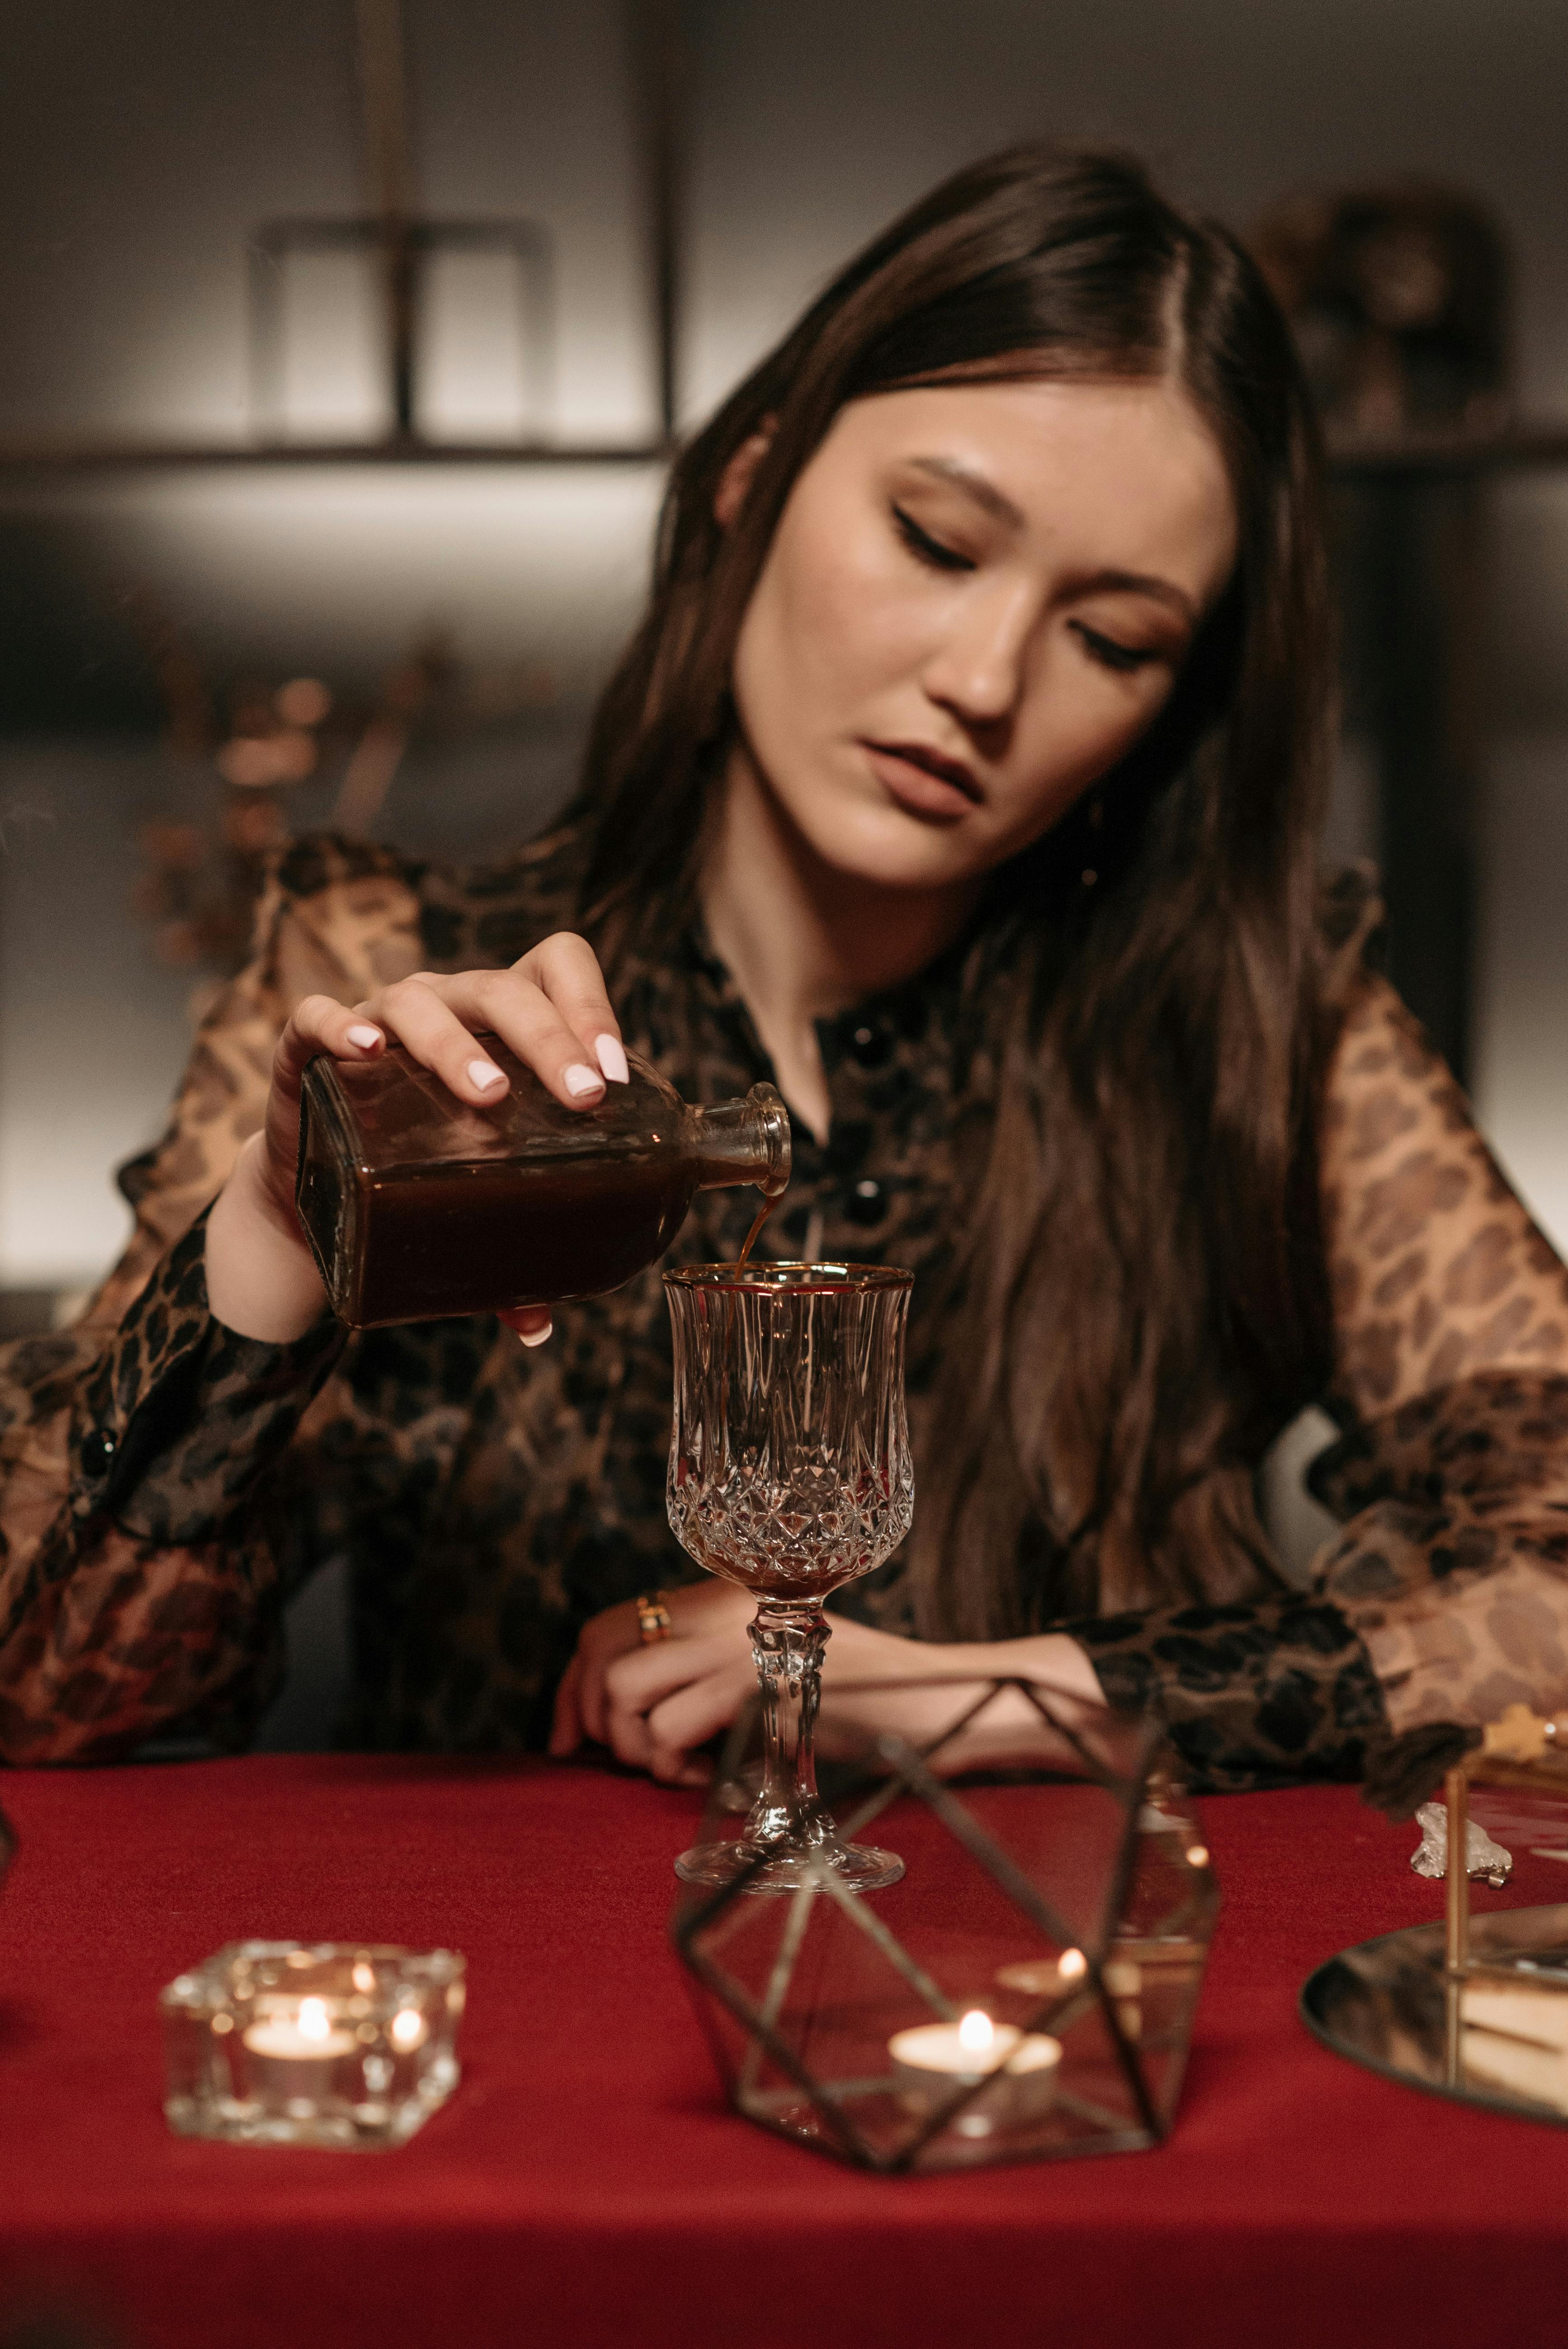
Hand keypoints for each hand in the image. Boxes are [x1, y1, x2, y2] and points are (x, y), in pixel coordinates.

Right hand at [206, 932, 626, 1342]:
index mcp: (500, 1027)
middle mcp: (446, 1008)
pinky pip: (316, 1016)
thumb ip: (508, 1261)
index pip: (557, 968)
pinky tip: (369, 1050)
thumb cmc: (415, 1176)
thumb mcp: (470, 1204)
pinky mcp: (307, 1051)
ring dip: (458, 1045)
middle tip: (581, 1096)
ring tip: (489, 1095)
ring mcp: (377, 1021)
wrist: (313, 1191)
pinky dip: (340, 1025)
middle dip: (548, 1037)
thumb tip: (539, 1326)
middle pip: (503, 989)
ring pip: (420, 1001)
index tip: (612, 1073)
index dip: (591, 1005)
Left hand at [551, 1594, 1112, 1787]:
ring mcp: (736, 1643)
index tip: (570, 1741)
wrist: (937, 1699)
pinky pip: (672, 1727)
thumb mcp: (773, 1671)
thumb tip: (629, 1726)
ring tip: (683, 1769)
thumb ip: (706, 1680)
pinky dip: (678, 1767)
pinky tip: (715, 1777)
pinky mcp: (756, 1684)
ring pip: (626, 1692)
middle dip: (596, 1724)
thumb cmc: (859, 1701)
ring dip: (639, 1747)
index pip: (606, 1627)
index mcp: (717, 1598)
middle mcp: (717, 1609)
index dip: (572, 1689)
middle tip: (638, 1764)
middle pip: (601, 1656)